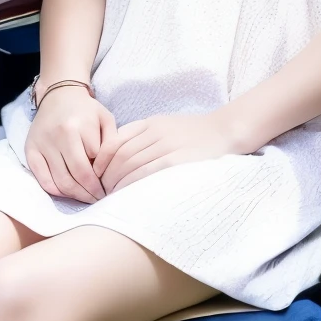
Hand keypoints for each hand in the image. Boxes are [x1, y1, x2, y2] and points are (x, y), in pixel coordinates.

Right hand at [25, 84, 118, 202]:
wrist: (58, 95)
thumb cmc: (86, 111)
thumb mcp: (106, 119)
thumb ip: (111, 144)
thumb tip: (103, 172)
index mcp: (79, 126)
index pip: (94, 162)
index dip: (103, 177)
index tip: (109, 184)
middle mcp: (58, 135)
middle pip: (78, 176)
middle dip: (91, 192)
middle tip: (100, 198)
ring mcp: (42, 144)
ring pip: (61, 182)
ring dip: (76, 195)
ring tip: (87, 198)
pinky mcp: (30, 151)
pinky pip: (43, 180)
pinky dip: (57, 191)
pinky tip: (68, 192)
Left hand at [96, 110, 239, 193]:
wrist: (224, 131)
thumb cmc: (193, 132)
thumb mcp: (164, 125)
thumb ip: (142, 134)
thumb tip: (116, 153)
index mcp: (149, 124)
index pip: (115, 141)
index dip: (101, 159)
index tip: (95, 174)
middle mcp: (155, 132)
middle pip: (120, 155)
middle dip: (106, 175)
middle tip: (100, 190)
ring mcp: (167, 145)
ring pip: (132, 164)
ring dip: (117, 182)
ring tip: (110, 196)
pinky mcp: (178, 160)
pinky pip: (148, 172)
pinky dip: (133, 184)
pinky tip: (127, 195)